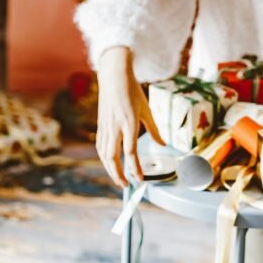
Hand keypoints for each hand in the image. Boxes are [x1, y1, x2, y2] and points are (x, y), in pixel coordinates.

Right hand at [96, 46, 164, 187]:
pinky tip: (110, 164)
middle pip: (113, 158)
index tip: (140, 179)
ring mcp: (105, 126)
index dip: (135, 168)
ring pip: (104, 154)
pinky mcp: (100, 125)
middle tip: (127, 186)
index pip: (130, 152)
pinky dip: (105, 159)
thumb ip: (154, 129)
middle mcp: (114, 127)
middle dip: (118, 174)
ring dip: (110, 169)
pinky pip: (101, 147)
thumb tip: (163, 145)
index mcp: (128, 123)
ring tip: (119, 179)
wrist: (113, 77)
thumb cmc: (132, 91)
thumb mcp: (146, 109)